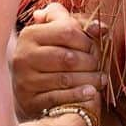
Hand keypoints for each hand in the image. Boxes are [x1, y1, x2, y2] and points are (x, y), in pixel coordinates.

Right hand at [12, 2, 107, 120]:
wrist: (26, 88)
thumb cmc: (49, 55)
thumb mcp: (58, 33)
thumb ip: (79, 25)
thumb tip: (100, 27)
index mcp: (30, 34)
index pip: (66, 32)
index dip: (86, 40)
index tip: (93, 47)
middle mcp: (24, 56)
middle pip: (68, 58)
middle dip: (90, 62)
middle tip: (99, 66)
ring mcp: (25, 80)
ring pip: (65, 79)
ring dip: (89, 80)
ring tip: (101, 80)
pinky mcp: (29, 101)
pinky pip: (58, 98)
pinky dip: (78, 95)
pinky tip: (91, 92)